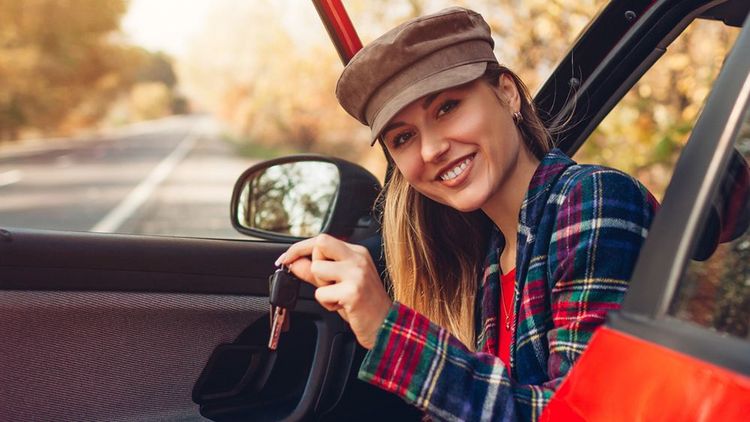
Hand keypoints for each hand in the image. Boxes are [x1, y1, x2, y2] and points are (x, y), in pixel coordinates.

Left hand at [276, 234, 391, 349]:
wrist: (385, 326)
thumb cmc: (363, 305)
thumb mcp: (338, 283)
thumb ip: (315, 271)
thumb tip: (293, 262)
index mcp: (356, 253)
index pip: (322, 240)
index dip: (299, 248)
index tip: (285, 259)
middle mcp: (358, 259)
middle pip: (320, 244)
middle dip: (313, 263)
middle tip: (323, 281)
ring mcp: (356, 274)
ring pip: (317, 270)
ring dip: (320, 288)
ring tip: (336, 296)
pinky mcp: (353, 291)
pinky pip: (321, 293)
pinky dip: (326, 303)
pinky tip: (342, 306)